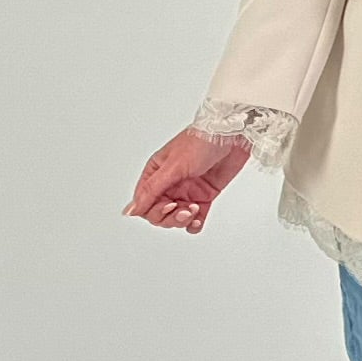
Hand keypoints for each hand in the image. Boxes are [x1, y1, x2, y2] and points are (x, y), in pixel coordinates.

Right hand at [120, 128, 249, 233]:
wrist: (231, 136)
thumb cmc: (200, 142)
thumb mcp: (173, 167)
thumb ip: (152, 190)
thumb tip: (130, 210)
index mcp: (155, 174)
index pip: (144, 203)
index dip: (154, 210)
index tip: (169, 204)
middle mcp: (169, 184)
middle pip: (158, 214)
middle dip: (170, 217)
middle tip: (185, 209)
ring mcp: (186, 191)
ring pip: (176, 218)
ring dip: (183, 220)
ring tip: (194, 210)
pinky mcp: (204, 196)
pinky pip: (195, 218)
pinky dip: (195, 224)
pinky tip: (198, 220)